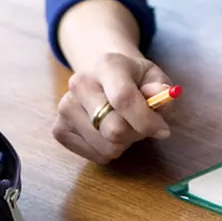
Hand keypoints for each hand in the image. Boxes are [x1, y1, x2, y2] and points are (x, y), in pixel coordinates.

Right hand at [52, 51, 173, 163]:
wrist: (101, 75)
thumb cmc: (133, 78)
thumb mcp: (153, 76)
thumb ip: (160, 86)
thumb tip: (161, 94)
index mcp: (107, 65)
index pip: (123, 98)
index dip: (146, 120)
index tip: (162, 129)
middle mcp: (80, 83)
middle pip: (114, 129)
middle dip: (137, 133)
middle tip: (144, 125)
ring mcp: (65, 107)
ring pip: (106, 147)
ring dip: (124, 143)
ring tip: (125, 125)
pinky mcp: (59, 129)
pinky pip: (95, 156)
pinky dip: (109, 151)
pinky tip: (108, 133)